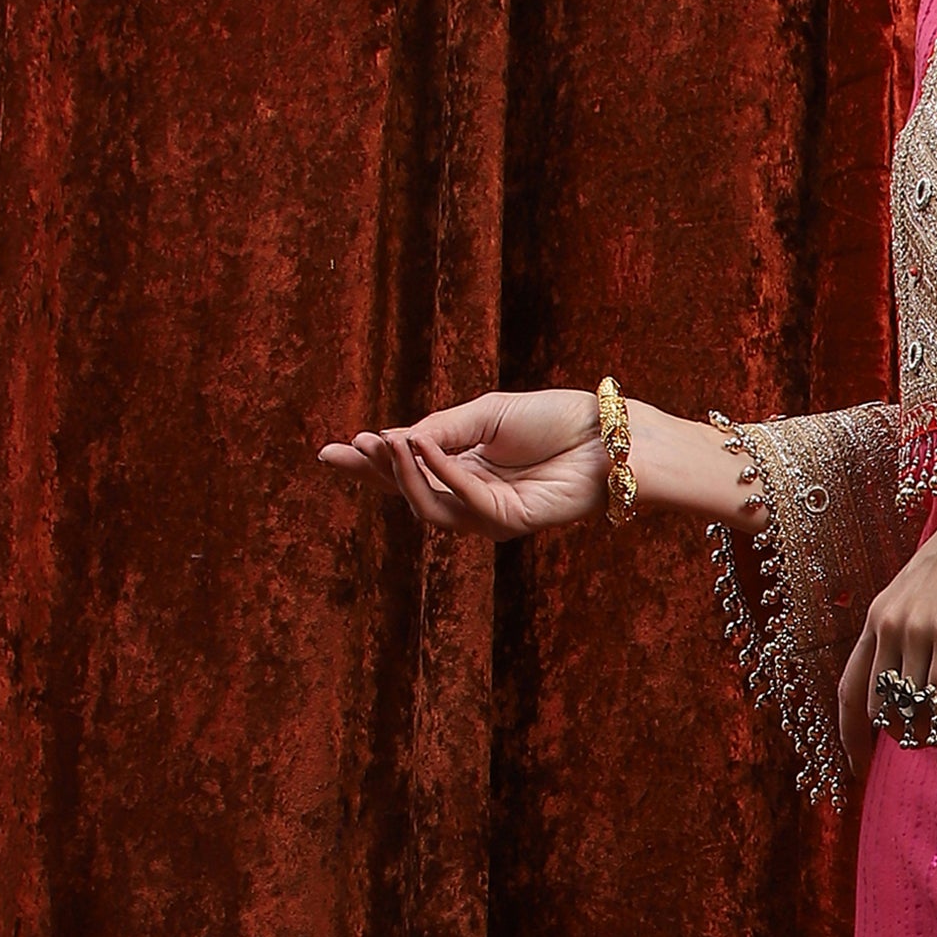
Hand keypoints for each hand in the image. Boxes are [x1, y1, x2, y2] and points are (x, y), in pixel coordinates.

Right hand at [317, 389, 603, 535]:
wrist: (607, 433)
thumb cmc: (555, 420)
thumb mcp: (486, 414)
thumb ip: (442, 430)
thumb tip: (395, 440)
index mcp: (465, 468)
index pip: (409, 470)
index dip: (370, 463)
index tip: (329, 452)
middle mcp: (473, 496)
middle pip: (411, 494)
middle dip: (375, 473)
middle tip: (343, 452)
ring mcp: (490, 515)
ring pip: (430, 506)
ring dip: (402, 474)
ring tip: (383, 443)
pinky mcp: (510, 523)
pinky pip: (463, 501)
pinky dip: (439, 472)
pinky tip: (420, 447)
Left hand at [837, 501, 936, 772]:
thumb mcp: (931, 599)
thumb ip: (920, 639)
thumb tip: (927, 692)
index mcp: (878, 616)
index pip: (849, 686)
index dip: (849, 730)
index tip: (856, 763)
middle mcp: (889, 623)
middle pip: (879, 702)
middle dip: (895, 737)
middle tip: (917, 758)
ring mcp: (917, 627)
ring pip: (911, 702)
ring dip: (927, 734)